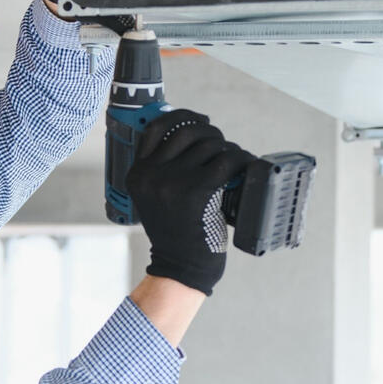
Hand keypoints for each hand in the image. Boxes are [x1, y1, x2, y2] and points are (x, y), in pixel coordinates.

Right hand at [126, 109, 255, 295]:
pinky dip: (240, 159)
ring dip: (227, 148)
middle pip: (186, 131)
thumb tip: (194, 134)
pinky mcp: (196, 190)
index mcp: (137, 174)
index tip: (199, 120)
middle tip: (221, 144)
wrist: (181, 266)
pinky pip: (226, 161)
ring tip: (233, 159)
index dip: (180, 117)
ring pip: (209, 144)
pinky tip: (245, 164)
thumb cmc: (175, 233)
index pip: (156, 128)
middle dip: (209, 132)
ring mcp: (172, 181)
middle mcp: (150, 174)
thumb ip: (163, 169)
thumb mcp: (155, 197)